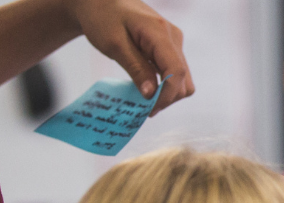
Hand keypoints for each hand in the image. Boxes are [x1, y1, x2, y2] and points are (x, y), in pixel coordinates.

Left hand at [65, 0, 195, 113]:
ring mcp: (174, 41)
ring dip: (167, 94)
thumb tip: (152, 95)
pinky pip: (175, 71)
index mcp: (160, 33)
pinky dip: (165, 84)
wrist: (100, 1)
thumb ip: (136, 69)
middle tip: (142, 109)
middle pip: (183, 79)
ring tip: (144, 100)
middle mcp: (173, 36)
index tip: (148, 110)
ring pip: (183, 78)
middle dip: (167, 98)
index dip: (166, 96)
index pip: (175, 71)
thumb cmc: (102, 18)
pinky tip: (147, 88)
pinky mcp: (170, 45)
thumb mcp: (114, 45)